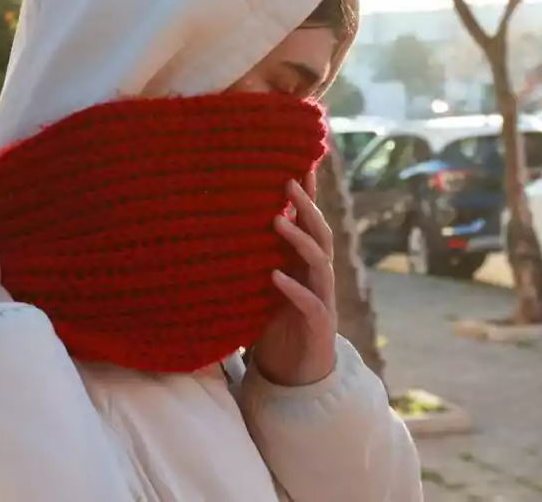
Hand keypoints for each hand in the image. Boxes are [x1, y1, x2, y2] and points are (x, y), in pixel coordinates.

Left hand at [250, 173, 337, 386]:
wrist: (295, 376)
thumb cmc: (275, 328)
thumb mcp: (260, 288)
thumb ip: (253, 261)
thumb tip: (220, 230)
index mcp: (304, 265)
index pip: (310, 223)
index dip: (307, 195)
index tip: (298, 164)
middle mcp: (317, 277)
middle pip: (320, 234)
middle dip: (307, 206)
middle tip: (287, 180)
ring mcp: (322, 300)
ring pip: (320, 263)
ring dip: (299, 241)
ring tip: (276, 221)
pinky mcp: (318, 326)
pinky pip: (311, 304)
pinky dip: (293, 289)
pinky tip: (275, 277)